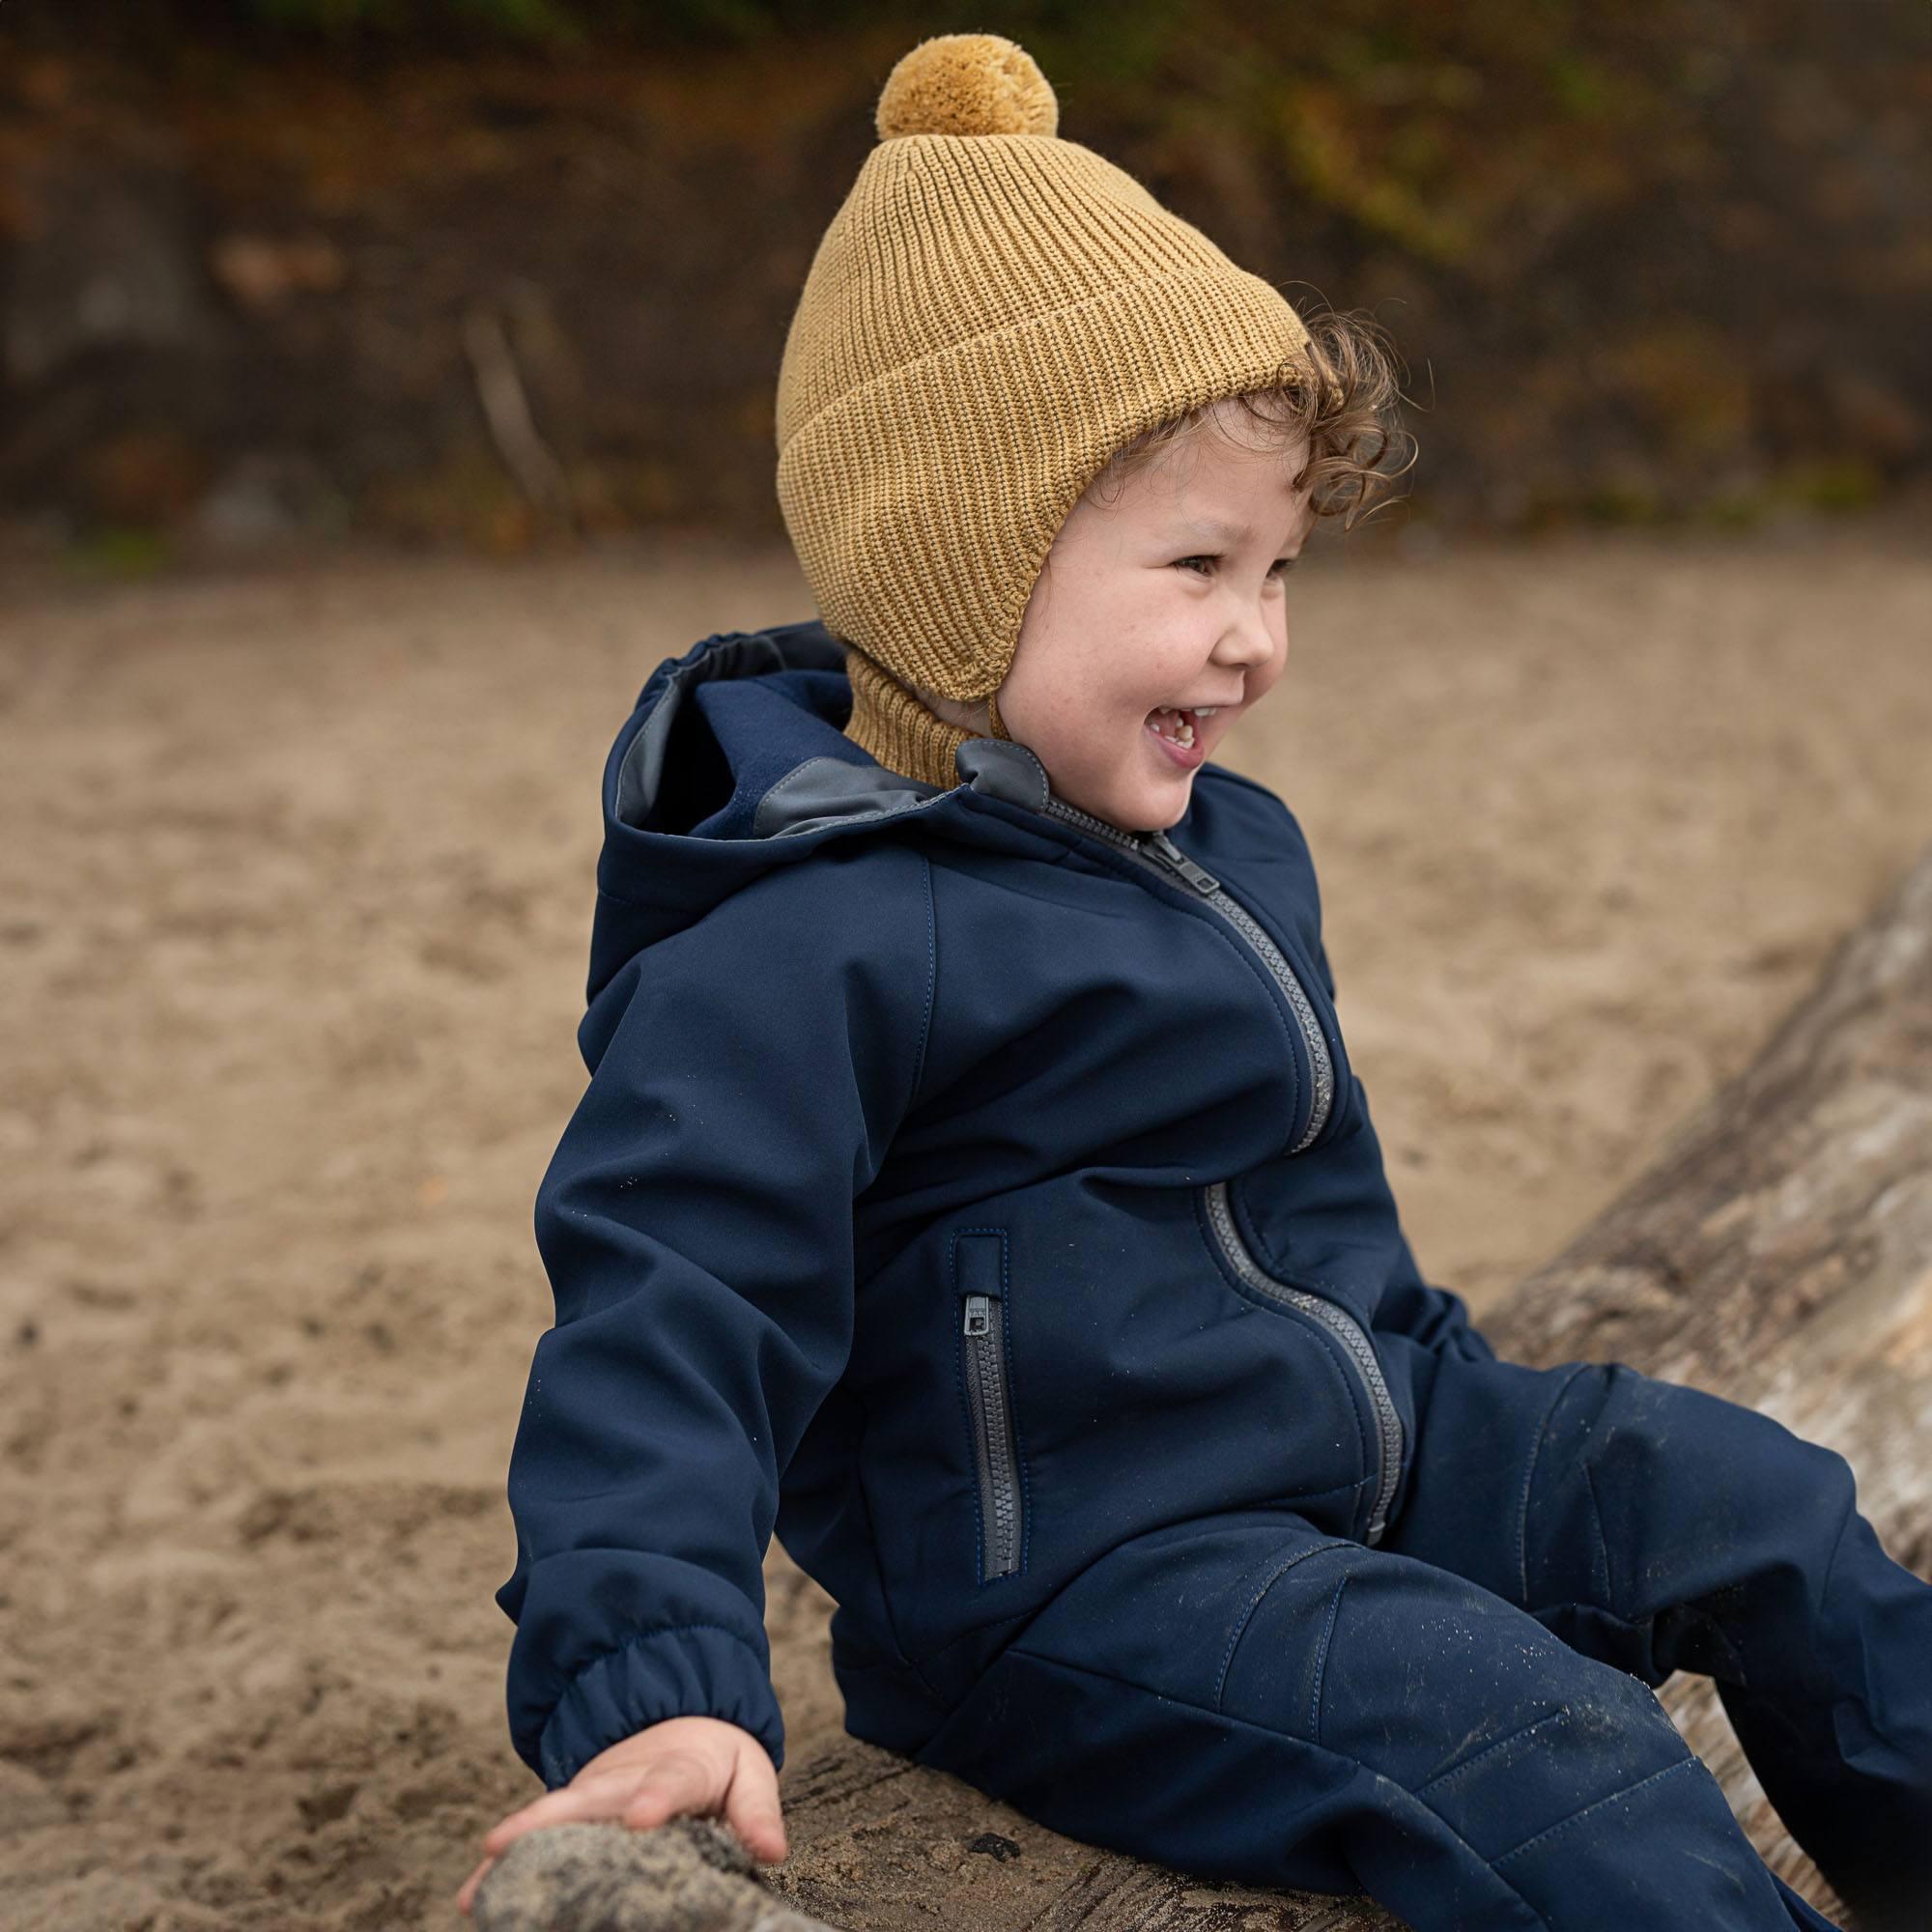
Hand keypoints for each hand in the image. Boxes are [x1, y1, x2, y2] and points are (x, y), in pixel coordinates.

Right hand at [455, 1715, 786, 1916]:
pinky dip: (504, 1864)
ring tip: (480, 1877)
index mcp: (678, 1768)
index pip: (668, 1782)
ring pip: (551, 1817)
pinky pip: (535, 1839)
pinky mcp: (571, 1817)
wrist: (679, 1721)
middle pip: (588, 1797)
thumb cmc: (717, 1762)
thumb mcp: (747, 1774)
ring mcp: (591, 1798)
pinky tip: (473, 1895)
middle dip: (552, 1818)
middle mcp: (624, 1781)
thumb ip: (756, 1812)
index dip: (654, 1799)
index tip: (640, 1818)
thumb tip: (771, 1851)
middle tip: (509, 1841)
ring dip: (517, 1843)